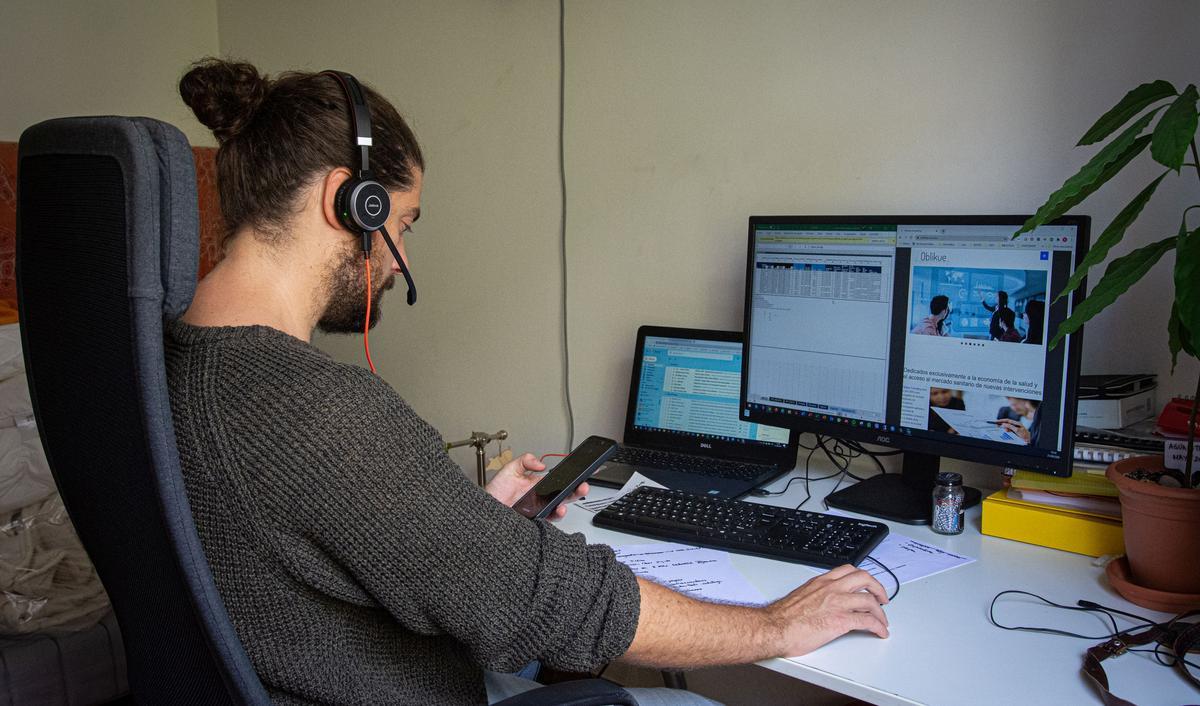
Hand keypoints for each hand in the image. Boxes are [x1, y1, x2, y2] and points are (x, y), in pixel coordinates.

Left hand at [485, 453, 588, 519]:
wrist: (484, 510)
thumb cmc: (495, 492)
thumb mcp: (510, 469)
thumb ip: (525, 461)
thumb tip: (541, 464)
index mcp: (538, 486)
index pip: (559, 481)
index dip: (571, 478)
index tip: (580, 473)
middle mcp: (540, 499)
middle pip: (563, 496)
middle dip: (576, 491)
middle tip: (582, 487)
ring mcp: (538, 511)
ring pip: (558, 509)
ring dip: (566, 505)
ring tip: (566, 502)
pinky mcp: (534, 523)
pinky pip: (548, 521)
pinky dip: (554, 516)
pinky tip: (556, 510)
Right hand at [766, 564, 888, 656]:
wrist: (774, 628)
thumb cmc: (782, 618)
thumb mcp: (800, 597)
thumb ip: (814, 596)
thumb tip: (821, 603)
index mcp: (820, 582)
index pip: (848, 570)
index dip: (862, 577)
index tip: (867, 585)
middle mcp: (831, 589)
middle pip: (864, 578)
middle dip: (877, 588)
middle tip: (882, 599)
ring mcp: (837, 603)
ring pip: (870, 600)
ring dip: (880, 612)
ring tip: (882, 620)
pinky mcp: (841, 620)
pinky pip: (868, 621)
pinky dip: (878, 626)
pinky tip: (880, 632)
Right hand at [992, 418, 1029, 442]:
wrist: (1029, 440)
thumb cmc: (1024, 435)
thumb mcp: (1017, 430)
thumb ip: (1010, 427)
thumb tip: (1004, 424)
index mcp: (1017, 423)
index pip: (1008, 420)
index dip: (1002, 420)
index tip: (996, 421)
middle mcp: (1016, 425)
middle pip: (1007, 423)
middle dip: (1001, 423)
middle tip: (996, 425)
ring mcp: (1016, 428)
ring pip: (1008, 426)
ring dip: (1004, 427)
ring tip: (1001, 428)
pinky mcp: (1015, 432)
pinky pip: (1009, 429)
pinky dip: (1006, 429)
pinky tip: (1005, 430)